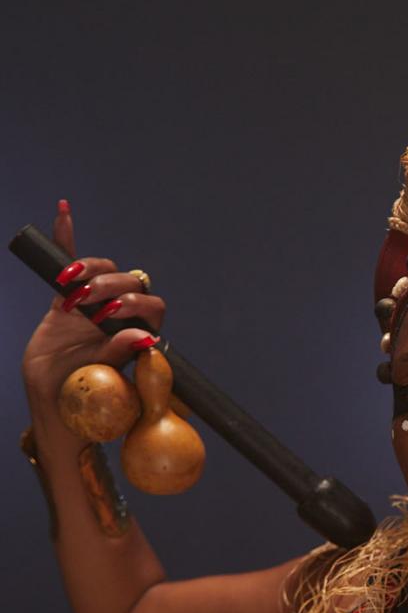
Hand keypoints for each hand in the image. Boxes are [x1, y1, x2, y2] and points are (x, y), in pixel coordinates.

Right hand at [20, 200, 166, 412]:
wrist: (51, 400)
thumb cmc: (84, 395)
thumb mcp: (101, 378)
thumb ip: (119, 355)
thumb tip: (144, 336)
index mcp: (137, 334)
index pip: (152, 307)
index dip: (135, 305)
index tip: (109, 316)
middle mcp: (120, 316)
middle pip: (131, 283)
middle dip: (112, 288)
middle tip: (88, 307)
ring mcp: (94, 305)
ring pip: (105, 271)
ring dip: (92, 270)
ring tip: (73, 286)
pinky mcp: (66, 299)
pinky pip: (70, 262)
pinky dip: (67, 237)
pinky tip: (64, 212)